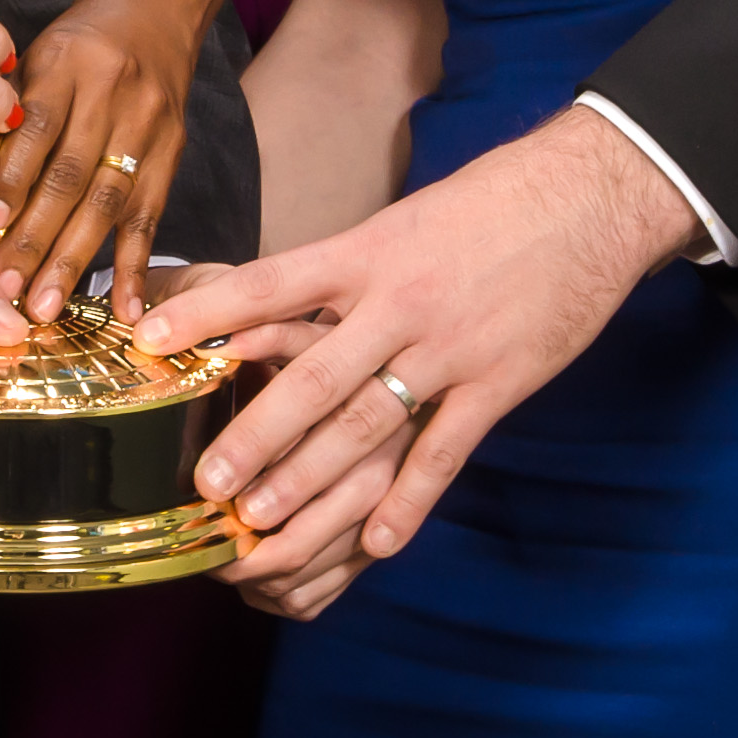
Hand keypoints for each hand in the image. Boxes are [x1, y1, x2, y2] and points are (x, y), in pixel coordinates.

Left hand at [0, 0, 195, 326]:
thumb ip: (2, 128)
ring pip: (108, 203)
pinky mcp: (173, 154)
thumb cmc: (76, 47)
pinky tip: (126, 310)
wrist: (151, 14)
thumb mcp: (32, 63)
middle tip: (6, 287)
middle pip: (72, 176)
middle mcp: (113, 96)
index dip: (12, 176)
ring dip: (74, 260)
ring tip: (45, 305)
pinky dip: (137, 267)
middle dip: (36, 237)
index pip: (38, 126)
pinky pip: (152, 217)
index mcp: (68, 63)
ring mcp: (149, 127)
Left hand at [136, 103, 694, 559]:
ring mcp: (450, 347)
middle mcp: (399, 301)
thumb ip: (345, 272)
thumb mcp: (401, 222)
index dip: (208, 314)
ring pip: (368, 423)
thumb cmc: (486, 205)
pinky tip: (376, 543)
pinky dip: (409, 501)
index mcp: (366, 251)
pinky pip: (445, 452)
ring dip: (311, 478)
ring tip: (261, 520)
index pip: (269, 284)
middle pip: (312, 376)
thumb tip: (275, 306)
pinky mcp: (499, 382)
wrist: (588, 194)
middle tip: (205, 482)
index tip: (149, 340)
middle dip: (254, 435)